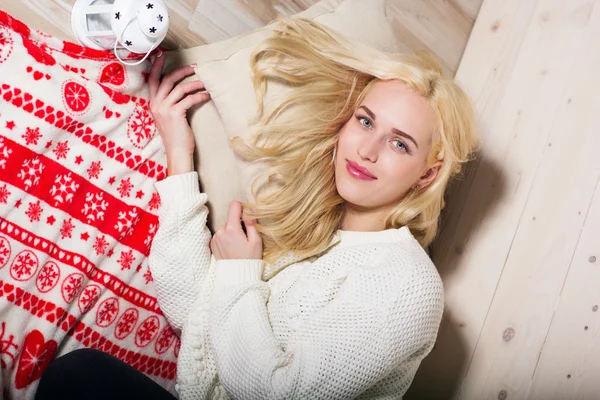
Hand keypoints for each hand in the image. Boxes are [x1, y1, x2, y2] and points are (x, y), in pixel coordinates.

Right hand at [148, 52, 210, 175]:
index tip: (161, 55)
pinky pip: (188, 99)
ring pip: (179, 88)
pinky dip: (199, 96)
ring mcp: (164, 109)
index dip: (156, 67)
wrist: (177, 152)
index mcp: (153, 104)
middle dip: (180, 71)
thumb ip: (169, 104)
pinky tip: (207, 95)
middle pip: (166, 80)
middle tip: (193, 67)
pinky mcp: (175, 114)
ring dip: (194, 83)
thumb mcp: (168, 117)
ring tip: (205, 82)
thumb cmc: (176, 136)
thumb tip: (181, 90)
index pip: (153, 81)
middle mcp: (156, 105)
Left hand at [210, 201, 262, 260]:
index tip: (247, 215)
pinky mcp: (213, 244)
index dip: (242, 207)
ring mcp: (215, 237)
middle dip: (238, 223)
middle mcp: (221, 231)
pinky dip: (226, 237)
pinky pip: (221, 234)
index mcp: (232, 228)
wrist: (238, 276)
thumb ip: (252, 223)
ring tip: (238, 244)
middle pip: (231, 218)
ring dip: (232, 231)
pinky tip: (232, 247)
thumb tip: (248, 211)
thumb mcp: (256, 240)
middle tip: (245, 236)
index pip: (234, 205)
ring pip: (226, 226)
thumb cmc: (250, 259)